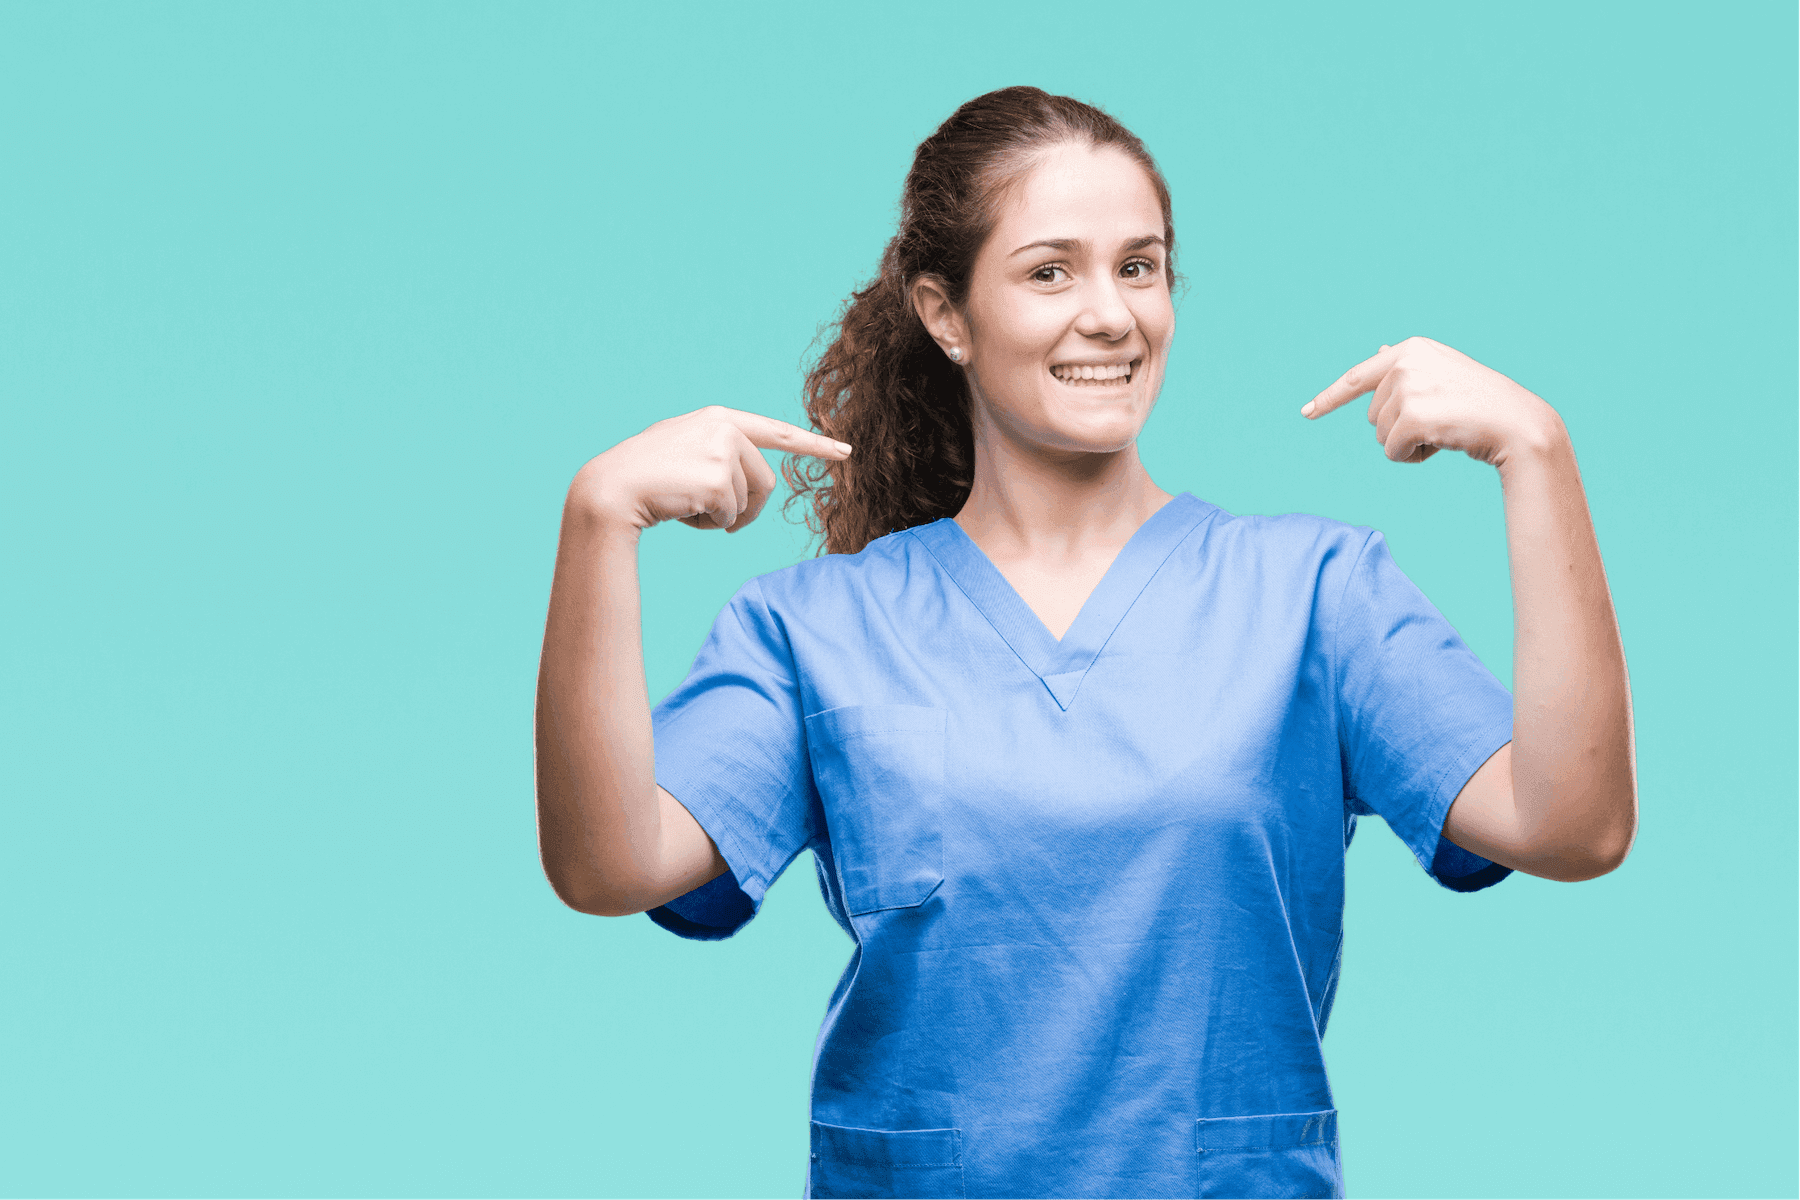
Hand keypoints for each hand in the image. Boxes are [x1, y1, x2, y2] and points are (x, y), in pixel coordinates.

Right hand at [571, 406, 850, 531]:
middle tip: (713, 516)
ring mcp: (722, 451)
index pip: (776, 432)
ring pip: (749, 502)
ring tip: (687, 506)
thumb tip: (745, 487)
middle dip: (745, 508)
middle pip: (766, 482)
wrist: (611, 489)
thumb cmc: (645, 478)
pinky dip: (710, 525)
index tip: (845, 451)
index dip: (814, 445)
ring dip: (723, 517)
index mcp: (719, 419)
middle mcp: (725, 428)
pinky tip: (682, 512)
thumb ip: (718, 456)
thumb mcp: (684, 454)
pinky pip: (731, 516)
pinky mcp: (716, 478)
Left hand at [1301, 336, 1562, 466]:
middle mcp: (1404, 363)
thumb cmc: (1480, 403)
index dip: (1329, 398)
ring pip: (1380, 435)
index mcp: (1410, 349)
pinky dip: (1412, 456)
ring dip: (1407, 443)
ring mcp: (1407, 388)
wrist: (1516, 423)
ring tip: (1444, 430)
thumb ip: (1405, 367)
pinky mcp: (1411, 416)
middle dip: (1399, 428)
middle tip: (1439, 421)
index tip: (1306, 412)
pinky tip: (1441, 444)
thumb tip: (1378, 350)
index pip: (1357, 377)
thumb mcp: (1441, 373)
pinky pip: (1391, 451)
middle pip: (1371, 415)